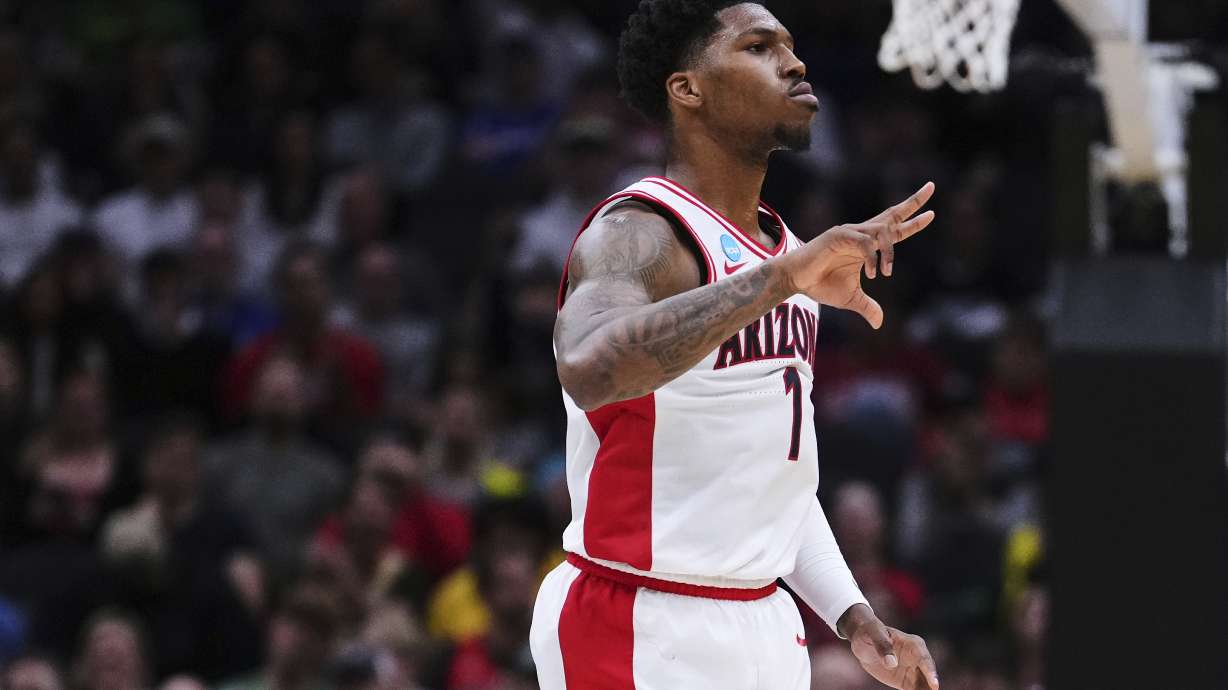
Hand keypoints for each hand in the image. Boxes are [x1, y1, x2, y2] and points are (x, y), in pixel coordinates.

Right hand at [782, 182, 934, 327]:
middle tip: (932, 186)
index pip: (895, 229)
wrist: (796, 280)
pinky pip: (865, 242)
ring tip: (886, 273)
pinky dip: (872, 257)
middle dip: (913, 202)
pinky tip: (871, 274)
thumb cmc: (820, 284)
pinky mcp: (839, 236)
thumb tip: (879, 323)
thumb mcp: (851, 299)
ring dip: (890, 253)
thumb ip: (868, 307)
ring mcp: (850, 233)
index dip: (914, 222)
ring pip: (882, 231)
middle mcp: (861, 234)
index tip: (932, 213)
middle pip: (892, 214)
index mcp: (866, 245)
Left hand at [843, 606, 939, 689]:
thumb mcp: (873, 633)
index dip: (930, 671)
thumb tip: (891, 663)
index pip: (924, 658)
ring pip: (924, 685)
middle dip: (932, 686)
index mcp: (913, 644)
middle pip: (928, 674)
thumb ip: (882, 645)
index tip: (934, 685)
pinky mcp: (906, 681)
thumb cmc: (869, 631)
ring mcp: (913, 670)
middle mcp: (917, 658)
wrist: (863, 642)